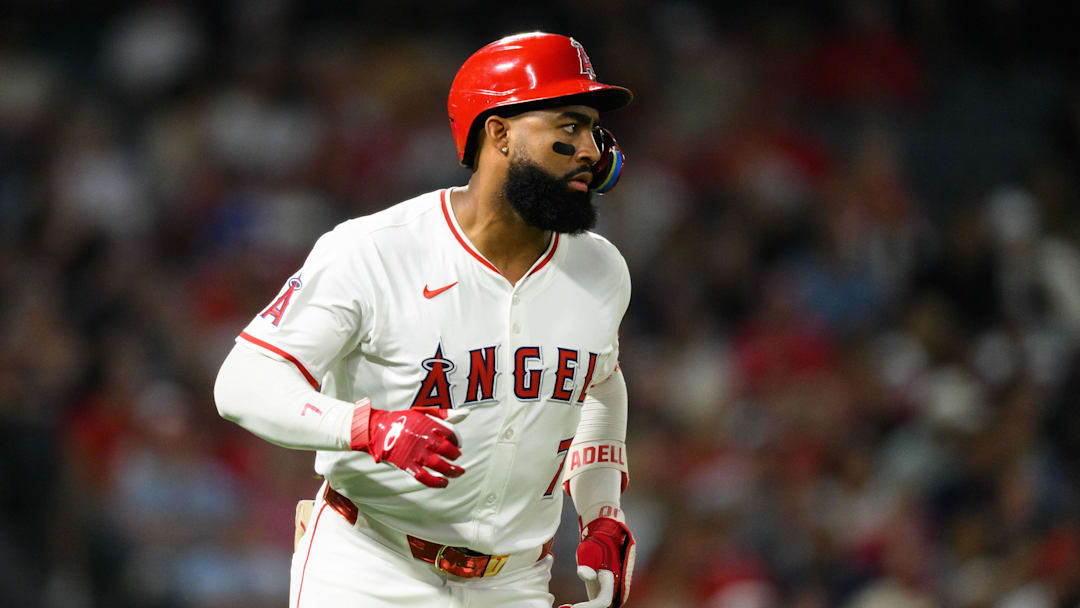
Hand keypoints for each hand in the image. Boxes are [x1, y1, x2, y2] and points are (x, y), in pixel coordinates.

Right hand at [352, 399, 468, 487]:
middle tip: (457, 457)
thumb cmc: (404, 420)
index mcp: (428, 425)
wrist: (379, 429)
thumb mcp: (423, 413)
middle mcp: (424, 439)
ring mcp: (416, 453)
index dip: (457, 440)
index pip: (451, 433)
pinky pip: (424, 477)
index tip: (457, 444)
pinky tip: (444, 482)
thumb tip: (466, 412)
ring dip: (452, 471)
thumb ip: (444, 414)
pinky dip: (436, 482)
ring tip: (458, 472)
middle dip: (455, 455)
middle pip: (447, 449)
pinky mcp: (407, 465)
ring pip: (439, 465)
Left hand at [559, 517, 634, 607]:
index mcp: (613, 579)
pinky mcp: (604, 590)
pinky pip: (596, 603)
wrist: (606, 535)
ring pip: (599, 606)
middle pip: (602, 606)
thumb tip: (584, 575)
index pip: (603, 601)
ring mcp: (611, 590)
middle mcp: (615, 587)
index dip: (588, 607)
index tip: (573, 606)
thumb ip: (587, 563)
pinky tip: (567, 606)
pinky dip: (584, 607)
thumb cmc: (597, 542)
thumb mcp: (589, 550)